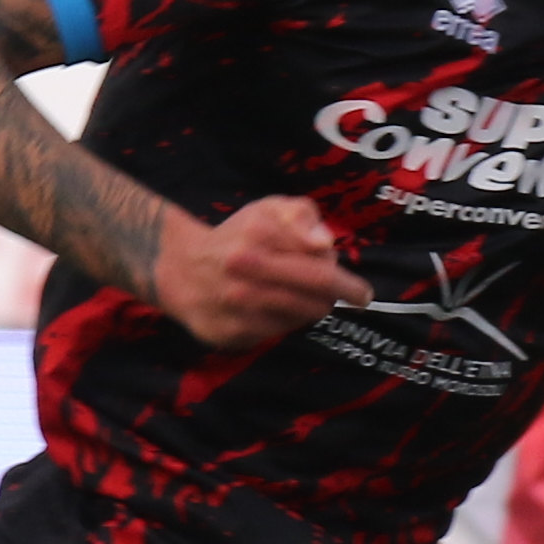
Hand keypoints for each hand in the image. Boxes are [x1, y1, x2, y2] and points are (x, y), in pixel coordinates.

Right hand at [159, 194, 357, 352]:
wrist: (182, 268)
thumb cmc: (238, 236)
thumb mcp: (268, 210)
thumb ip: (301, 216)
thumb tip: (324, 243)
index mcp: (259, 236)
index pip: (323, 269)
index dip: (346, 282)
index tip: (360, 293)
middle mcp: (245, 271)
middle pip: (318, 298)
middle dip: (339, 299)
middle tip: (353, 299)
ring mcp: (236, 306)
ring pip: (301, 317)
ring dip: (311, 308)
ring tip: (302, 295)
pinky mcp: (229, 333)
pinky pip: (278, 333)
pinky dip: (285, 322)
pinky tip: (274, 308)